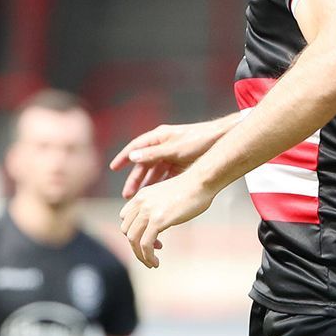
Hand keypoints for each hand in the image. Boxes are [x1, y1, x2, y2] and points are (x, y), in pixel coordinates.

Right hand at [109, 118, 233, 198]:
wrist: (222, 139)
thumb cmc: (200, 139)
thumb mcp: (176, 148)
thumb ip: (155, 154)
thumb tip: (132, 157)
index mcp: (159, 137)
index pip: (136, 147)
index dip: (124, 157)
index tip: (114, 168)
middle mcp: (162, 146)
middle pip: (144, 163)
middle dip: (135, 179)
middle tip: (127, 195)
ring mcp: (171, 155)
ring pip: (154, 172)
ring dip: (146, 184)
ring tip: (139, 199)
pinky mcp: (180, 164)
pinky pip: (165, 176)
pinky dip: (159, 185)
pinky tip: (155, 197)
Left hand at [118, 171, 217, 267]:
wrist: (201, 181)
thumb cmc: (192, 188)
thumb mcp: (167, 195)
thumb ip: (158, 206)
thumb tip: (159, 222)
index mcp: (141, 196)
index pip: (125, 218)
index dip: (134, 231)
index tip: (152, 238)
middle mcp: (141, 203)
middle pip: (127, 230)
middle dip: (136, 244)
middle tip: (154, 251)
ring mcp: (148, 211)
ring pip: (133, 240)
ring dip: (140, 255)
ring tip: (151, 263)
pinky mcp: (158, 221)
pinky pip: (145, 244)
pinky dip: (148, 257)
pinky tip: (156, 262)